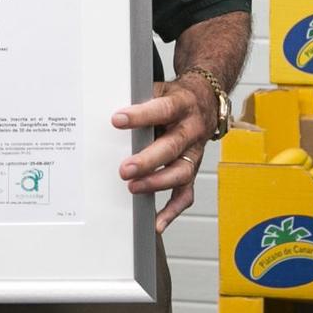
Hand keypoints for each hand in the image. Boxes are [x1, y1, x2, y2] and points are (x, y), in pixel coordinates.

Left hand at [113, 75, 212, 232]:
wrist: (206, 100)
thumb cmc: (175, 98)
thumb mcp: (160, 90)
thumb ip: (140, 100)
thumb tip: (106, 107)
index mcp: (181, 106)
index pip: (162, 110)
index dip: (140, 116)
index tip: (117, 120)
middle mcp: (191, 130)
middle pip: (172, 147)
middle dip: (148, 161)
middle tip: (125, 169)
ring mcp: (194, 153)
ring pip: (180, 172)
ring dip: (156, 183)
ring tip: (133, 188)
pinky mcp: (192, 170)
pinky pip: (185, 194)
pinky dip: (172, 210)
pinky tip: (157, 222)